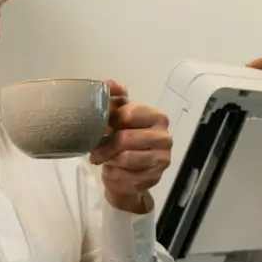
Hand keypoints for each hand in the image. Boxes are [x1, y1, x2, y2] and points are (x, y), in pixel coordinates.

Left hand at [90, 80, 170, 213]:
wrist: (128, 171)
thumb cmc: (123, 141)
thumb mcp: (117, 117)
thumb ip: (114, 98)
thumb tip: (109, 83)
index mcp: (157, 117)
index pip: (128, 114)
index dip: (110, 121)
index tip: (101, 128)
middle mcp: (165, 137)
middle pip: (125, 138)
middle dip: (106, 146)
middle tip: (96, 150)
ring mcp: (162, 159)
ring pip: (126, 158)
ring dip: (110, 160)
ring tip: (105, 159)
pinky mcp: (155, 178)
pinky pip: (127, 176)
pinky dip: (115, 175)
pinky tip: (115, 171)